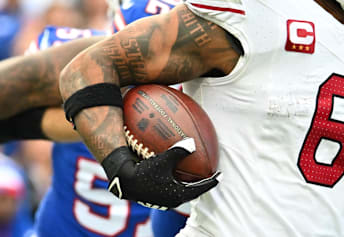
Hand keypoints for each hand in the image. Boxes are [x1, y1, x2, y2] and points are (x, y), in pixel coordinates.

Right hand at [102, 138, 218, 209]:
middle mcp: (172, 200)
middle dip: (200, 184)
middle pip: (191, 191)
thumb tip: (192, 143)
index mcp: (178, 194)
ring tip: (192, 175)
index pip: (200, 189)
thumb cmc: (144, 172)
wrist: (123, 182)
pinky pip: (170, 188)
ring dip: (187, 183)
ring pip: (180, 191)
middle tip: (208, 176)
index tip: (220, 176)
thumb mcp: (163, 160)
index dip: (211, 182)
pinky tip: (172, 172)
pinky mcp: (154, 196)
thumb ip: (179, 151)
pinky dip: (175, 180)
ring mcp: (162, 200)